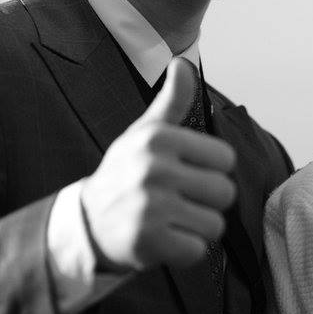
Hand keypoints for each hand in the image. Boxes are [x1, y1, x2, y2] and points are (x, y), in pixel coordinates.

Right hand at [80, 57, 236, 271]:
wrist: (87, 221)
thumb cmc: (126, 172)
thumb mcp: (146, 132)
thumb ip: (172, 100)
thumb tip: (182, 61)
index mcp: (159, 139)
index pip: (225, 158)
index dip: (212, 169)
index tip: (188, 173)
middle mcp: (154, 169)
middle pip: (225, 192)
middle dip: (208, 202)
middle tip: (181, 201)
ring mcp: (150, 206)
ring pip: (215, 224)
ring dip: (199, 228)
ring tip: (173, 220)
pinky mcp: (147, 241)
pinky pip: (197, 251)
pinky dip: (186, 251)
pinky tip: (165, 239)